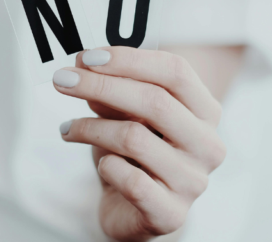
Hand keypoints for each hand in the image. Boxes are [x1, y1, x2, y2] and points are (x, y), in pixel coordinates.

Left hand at [53, 47, 226, 240]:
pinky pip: (131, 181)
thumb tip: (83, 64)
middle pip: (155, 101)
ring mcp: (193, 182)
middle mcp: (208, 145)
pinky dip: (107, 167)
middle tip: (62, 80)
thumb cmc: (133, 156)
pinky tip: (100, 165)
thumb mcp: (123, 116)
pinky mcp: (171, 214)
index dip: (130, 59)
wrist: (135, 211)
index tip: (88, 57)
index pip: (176, 72)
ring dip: (91, 128)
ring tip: (68, 128)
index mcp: (206, 112)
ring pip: (135, 139)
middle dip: (101, 86)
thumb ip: (112, 92)